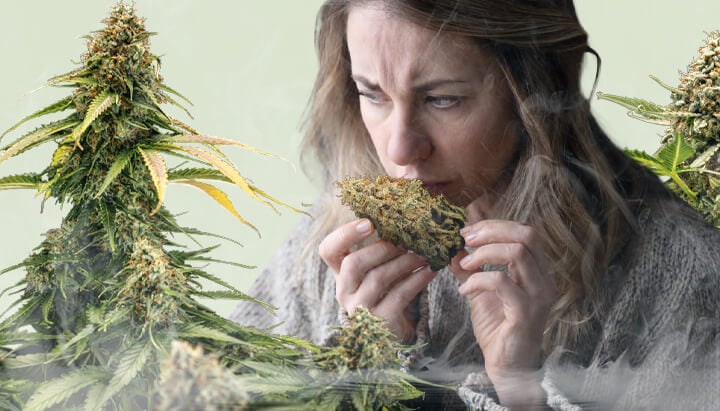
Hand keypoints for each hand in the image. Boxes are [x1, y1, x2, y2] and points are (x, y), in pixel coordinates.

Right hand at [319, 218, 436, 342]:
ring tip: (424, 253)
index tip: (369, 222)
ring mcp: (359, 309)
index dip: (344, 234)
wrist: (391, 335)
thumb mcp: (375, 270)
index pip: (327, 250)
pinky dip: (417, 279)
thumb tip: (404, 219)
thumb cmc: (384, 293)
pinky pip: (399, 295)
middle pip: (354, 264)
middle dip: (383, 247)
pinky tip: (431, 270)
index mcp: (339, 273)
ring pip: (378, 278)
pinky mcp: (379, 322)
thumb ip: (380, 249)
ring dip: (405, 261)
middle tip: (407, 239)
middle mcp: (344, 291)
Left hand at [449, 220, 555, 402]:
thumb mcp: (480, 290)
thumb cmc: (498, 328)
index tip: (467, 230)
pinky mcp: (526, 312)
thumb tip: (454, 245)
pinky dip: (478, 280)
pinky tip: (464, 290)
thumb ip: (470, 267)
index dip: (495, 225)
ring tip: (465, 265)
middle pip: (526, 235)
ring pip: (518, 253)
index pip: (524, 232)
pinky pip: (502, 282)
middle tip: (466, 239)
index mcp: (537, 271)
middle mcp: (543, 279)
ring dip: (484, 253)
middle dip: (492, 231)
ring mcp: (538, 296)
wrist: (507, 366)